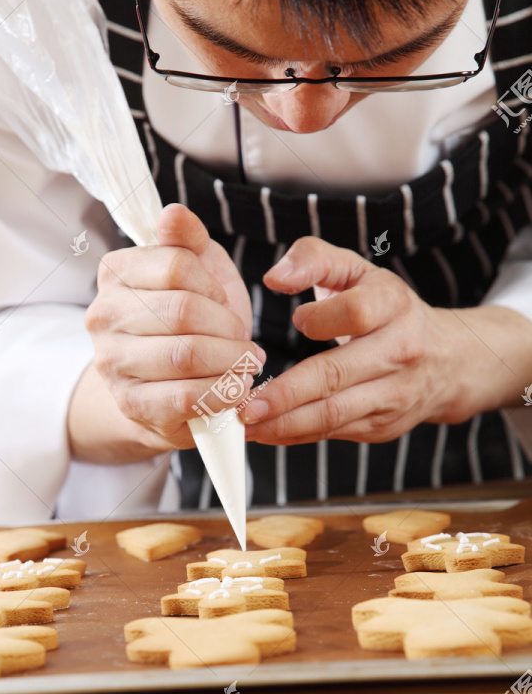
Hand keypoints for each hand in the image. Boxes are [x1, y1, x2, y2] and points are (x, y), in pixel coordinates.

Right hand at [80, 204, 263, 458]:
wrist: (166, 383)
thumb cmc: (188, 321)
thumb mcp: (197, 270)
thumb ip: (188, 239)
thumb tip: (172, 214)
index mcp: (116, 273)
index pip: (177, 265)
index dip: (215, 286)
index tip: (224, 303)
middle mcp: (104, 316)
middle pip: (184, 311)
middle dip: (228, 327)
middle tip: (243, 339)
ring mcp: (113, 364)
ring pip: (185, 354)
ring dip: (231, 360)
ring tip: (245, 362)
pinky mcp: (132, 405)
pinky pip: (186, 396)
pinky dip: (223, 392)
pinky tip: (237, 388)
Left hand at [239, 237, 528, 445]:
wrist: (450, 359)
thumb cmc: (387, 308)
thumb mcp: (358, 271)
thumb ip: (313, 258)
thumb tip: (274, 277)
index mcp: (393, 306)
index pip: (357, 313)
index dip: (321, 319)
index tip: (296, 320)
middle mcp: (399, 352)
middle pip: (336, 375)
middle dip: (286, 394)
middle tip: (244, 404)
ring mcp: (393, 395)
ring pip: (333, 414)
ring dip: (284, 424)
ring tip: (247, 424)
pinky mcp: (383, 426)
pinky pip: (333, 432)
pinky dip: (296, 435)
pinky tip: (266, 432)